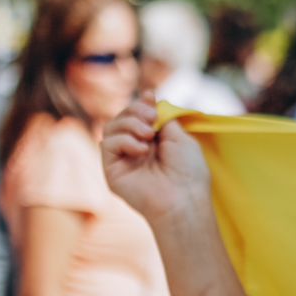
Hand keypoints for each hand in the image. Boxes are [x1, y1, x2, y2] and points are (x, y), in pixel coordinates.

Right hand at [102, 93, 211, 230]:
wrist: (183, 199)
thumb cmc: (188, 172)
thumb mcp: (180, 137)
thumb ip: (163, 118)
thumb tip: (150, 97)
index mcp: (154, 141)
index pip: (138, 115)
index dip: (142, 104)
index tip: (151, 96)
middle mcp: (136, 149)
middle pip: (123, 117)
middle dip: (136, 110)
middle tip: (152, 118)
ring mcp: (123, 159)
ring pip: (111, 127)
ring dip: (130, 124)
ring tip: (149, 135)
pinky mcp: (112, 170)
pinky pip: (107, 143)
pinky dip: (124, 140)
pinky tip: (141, 149)